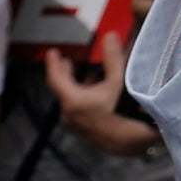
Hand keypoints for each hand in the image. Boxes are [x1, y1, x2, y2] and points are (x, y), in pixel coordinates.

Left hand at [44, 32, 158, 156]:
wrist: (128, 143)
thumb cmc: (120, 112)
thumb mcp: (117, 82)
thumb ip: (112, 58)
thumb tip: (110, 36)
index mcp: (72, 101)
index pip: (55, 79)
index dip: (53, 63)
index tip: (53, 52)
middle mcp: (69, 113)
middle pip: (62, 89)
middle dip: (65, 73)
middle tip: (66, 61)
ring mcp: (75, 123)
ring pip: (70, 98)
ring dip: (76, 85)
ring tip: (86, 74)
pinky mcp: (82, 129)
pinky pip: (76, 107)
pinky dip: (81, 96)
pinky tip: (95, 91)